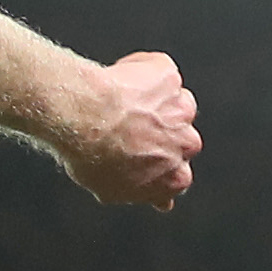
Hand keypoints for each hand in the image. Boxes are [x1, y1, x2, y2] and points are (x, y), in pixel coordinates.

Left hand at [58, 52, 198, 210]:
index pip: (177, 176)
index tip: (141, 157)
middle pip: (181, 137)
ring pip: (173, 103)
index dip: (157, 164)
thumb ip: (138, 190)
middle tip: (128, 129)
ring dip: (154, 103)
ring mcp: (180, 107)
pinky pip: (158, 71)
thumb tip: (154, 198)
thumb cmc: (92, 155)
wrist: (85, 117)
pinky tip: (119, 79)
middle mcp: (186, 143)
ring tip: (120, 105)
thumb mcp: (110, 189)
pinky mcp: (168, 76)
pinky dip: (142, 72)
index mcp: (176, 178)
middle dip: (160, 132)